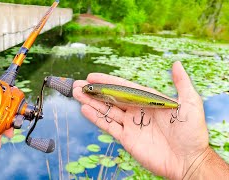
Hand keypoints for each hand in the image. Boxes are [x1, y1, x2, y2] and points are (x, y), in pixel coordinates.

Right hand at [73, 61, 208, 178]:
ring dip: (91, 102)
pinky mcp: (126, 138)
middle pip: (111, 98)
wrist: (188, 160)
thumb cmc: (192, 132)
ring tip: (76, 94)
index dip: (107, 81)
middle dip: (94, 91)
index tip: (92, 76)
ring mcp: (130, 125)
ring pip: (107, 110)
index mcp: (148, 100)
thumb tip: (176, 63)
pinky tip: (85, 110)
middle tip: (78, 85)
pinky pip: (108, 126)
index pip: (123, 87)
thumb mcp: (190, 103)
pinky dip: (96, 118)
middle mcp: (136, 110)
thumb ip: (181, 83)